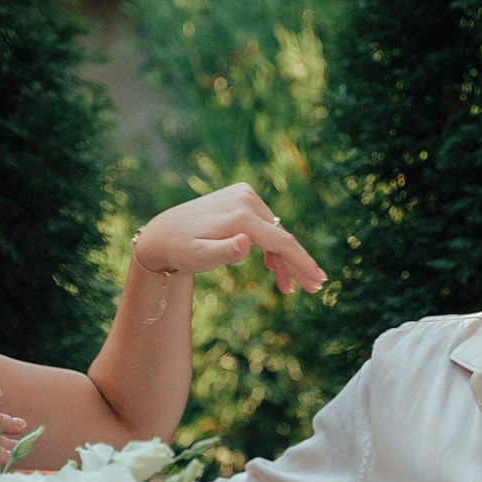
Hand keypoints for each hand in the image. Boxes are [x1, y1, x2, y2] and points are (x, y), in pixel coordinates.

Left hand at [132, 183, 326, 294]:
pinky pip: (265, 224)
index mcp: (240, 216)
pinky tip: (274, 267)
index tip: (318, 281)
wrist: (163, 233)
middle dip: (297, 264)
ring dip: (283, 258)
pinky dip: (271, 245)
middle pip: (281, 236)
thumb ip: (223, 252)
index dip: (302, 262)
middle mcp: (245, 199)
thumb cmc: (181, 251)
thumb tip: (246, 243)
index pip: (281, 241)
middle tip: (315, 287)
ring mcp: (244, 194)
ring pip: (274, 231)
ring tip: (288, 287)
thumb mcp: (199, 258)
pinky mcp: (241, 196)